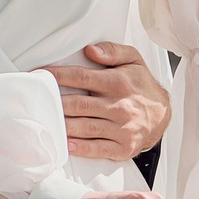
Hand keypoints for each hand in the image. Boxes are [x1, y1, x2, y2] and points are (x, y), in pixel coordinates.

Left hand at [42, 41, 169, 161]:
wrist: (163, 115)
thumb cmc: (141, 84)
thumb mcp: (133, 59)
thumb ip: (113, 50)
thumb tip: (90, 50)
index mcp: (118, 82)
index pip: (80, 77)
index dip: (56, 76)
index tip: (38, 75)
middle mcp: (120, 106)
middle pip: (78, 105)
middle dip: (54, 103)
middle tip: (35, 101)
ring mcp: (122, 129)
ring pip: (85, 127)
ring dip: (62, 125)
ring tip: (43, 121)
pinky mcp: (123, 147)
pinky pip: (98, 148)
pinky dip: (80, 148)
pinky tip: (65, 145)